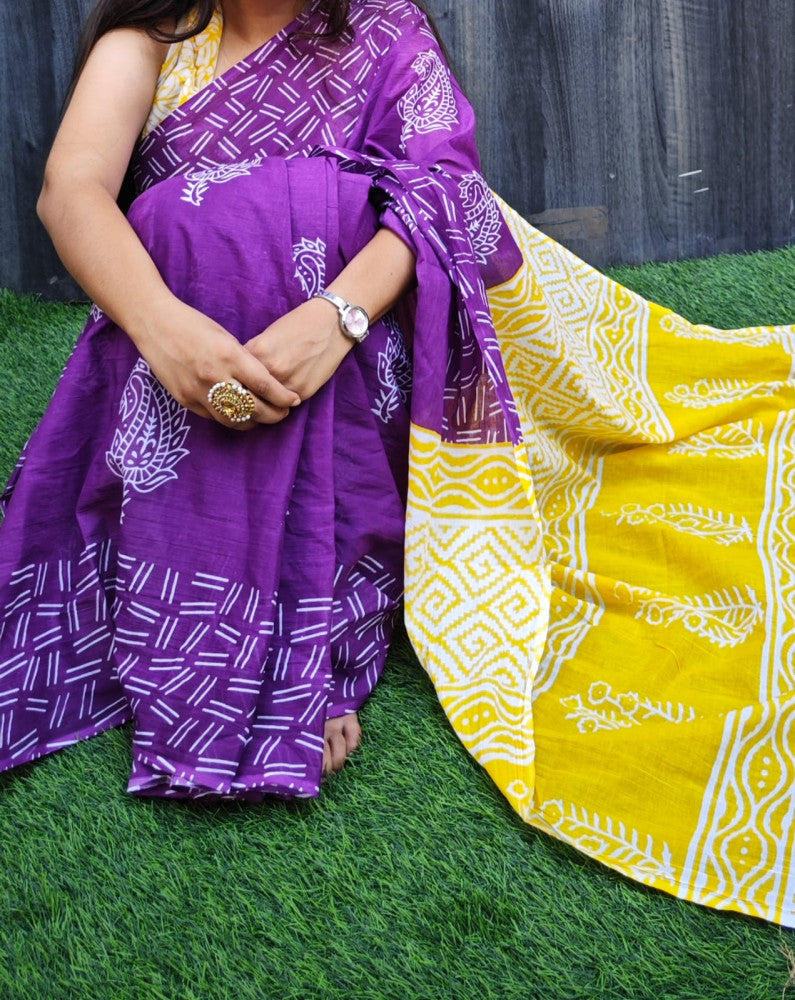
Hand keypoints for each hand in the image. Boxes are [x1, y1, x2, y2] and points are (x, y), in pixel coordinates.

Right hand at [133, 297, 299, 427]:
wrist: (154, 324)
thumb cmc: (194, 324)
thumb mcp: (226, 337)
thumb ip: (245, 361)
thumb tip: (267, 383)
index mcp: (229, 356)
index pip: (265, 385)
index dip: (283, 398)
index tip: (294, 401)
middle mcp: (214, 376)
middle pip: (253, 408)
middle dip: (273, 415)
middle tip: (283, 414)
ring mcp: (198, 391)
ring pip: (234, 420)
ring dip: (253, 422)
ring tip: (263, 417)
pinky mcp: (185, 400)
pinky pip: (213, 417)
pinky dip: (230, 418)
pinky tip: (238, 414)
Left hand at [245, 297, 353, 401]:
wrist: (332, 325)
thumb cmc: (299, 324)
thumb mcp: (268, 335)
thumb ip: (253, 355)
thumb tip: (241, 372)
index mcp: (258, 352)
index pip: (235, 373)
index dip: (234, 376)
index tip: (235, 378)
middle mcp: (272, 370)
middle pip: (247, 392)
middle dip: (246, 392)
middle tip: (247, 391)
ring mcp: (288, 384)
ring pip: (265, 402)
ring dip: (263, 400)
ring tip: (265, 393)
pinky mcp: (303, 393)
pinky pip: (283, 403)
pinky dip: (279, 400)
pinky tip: (281, 393)